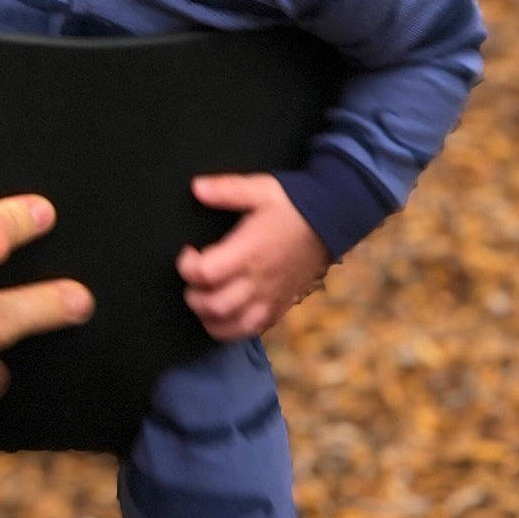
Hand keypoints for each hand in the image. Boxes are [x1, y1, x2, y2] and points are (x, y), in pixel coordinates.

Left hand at [177, 174, 329, 341]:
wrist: (331, 222)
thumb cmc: (293, 204)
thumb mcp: (260, 189)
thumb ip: (226, 190)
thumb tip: (196, 187)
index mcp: (249, 252)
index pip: (205, 274)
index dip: (187, 266)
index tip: (188, 252)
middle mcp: (258, 281)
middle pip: (214, 305)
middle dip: (194, 295)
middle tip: (194, 278)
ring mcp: (271, 298)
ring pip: (230, 326)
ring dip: (209, 317)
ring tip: (205, 298)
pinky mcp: (280, 306)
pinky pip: (252, 330)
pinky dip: (232, 328)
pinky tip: (226, 312)